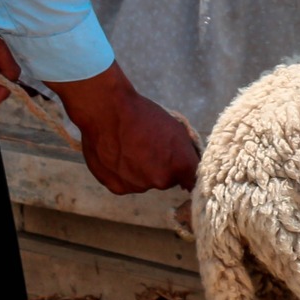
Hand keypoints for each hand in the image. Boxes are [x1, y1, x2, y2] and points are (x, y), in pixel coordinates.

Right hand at [47, 64, 200, 194]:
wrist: (107, 112)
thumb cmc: (144, 115)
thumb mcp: (177, 129)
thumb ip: (184, 152)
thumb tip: (187, 166)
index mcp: (181, 165)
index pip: (192, 180)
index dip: (185, 173)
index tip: (180, 168)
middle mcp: (162, 181)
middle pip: (166, 180)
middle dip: (162, 168)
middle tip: (148, 149)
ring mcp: (139, 186)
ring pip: (145, 182)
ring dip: (141, 172)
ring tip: (129, 150)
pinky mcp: (118, 188)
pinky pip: (126, 184)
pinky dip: (123, 174)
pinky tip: (117, 156)